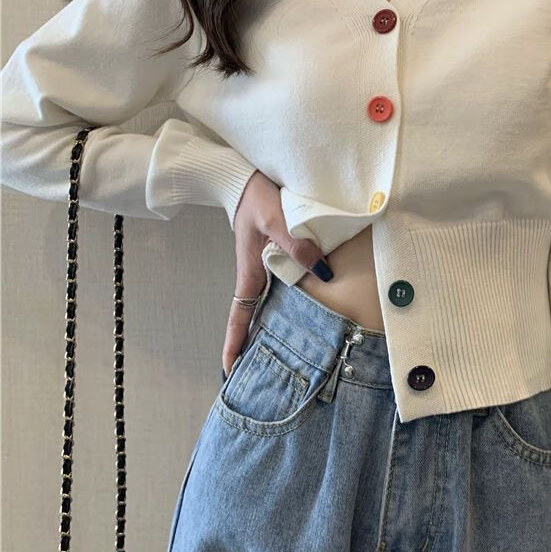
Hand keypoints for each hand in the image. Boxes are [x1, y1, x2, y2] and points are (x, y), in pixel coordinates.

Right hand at [221, 171, 332, 378]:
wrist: (250, 177)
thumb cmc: (257, 198)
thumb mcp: (276, 219)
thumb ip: (296, 245)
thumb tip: (320, 270)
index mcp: (250, 271)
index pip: (239, 315)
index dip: (234, 343)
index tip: (229, 371)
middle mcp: (258, 273)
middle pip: (255, 315)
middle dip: (256, 344)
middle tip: (262, 374)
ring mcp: (267, 265)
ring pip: (272, 301)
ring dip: (275, 323)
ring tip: (288, 351)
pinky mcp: (278, 254)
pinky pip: (285, 282)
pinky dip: (292, 298)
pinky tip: (307, 307)